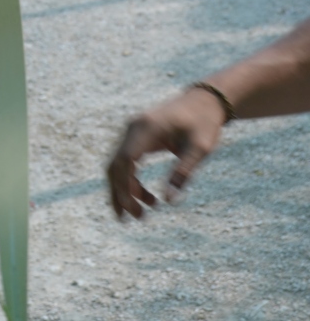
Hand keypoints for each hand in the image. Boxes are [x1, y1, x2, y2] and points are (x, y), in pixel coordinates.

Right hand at [107, 88, 226, 218]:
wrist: (204, 101)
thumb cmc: (204, 124)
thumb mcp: (200, 149)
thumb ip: (184, 172)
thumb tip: (169, 200)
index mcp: (147, 127)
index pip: (126, 159)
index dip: (125, 185)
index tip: (134, 209)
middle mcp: (134, 127)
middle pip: (116, 164)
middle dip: (121, 193)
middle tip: (136, 219)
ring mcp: (133, 130)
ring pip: (117, 164)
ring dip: (124, 190)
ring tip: (141, 214)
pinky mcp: (136, 136)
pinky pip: (126, 161)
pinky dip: (131, 181)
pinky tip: (148, 198)